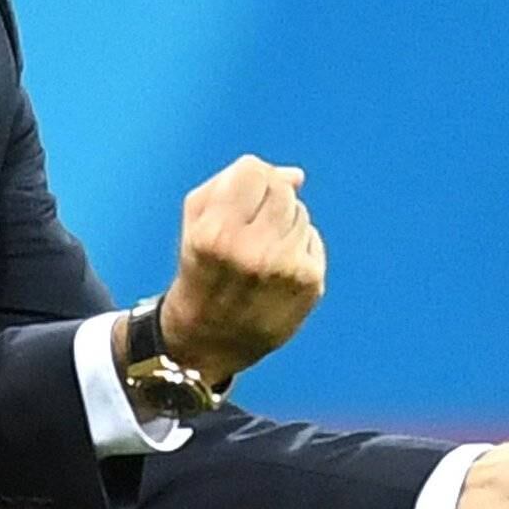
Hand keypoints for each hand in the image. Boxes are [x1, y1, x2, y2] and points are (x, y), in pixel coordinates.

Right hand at [155, 155, 324, 382]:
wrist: (208, 339)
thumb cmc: (200, 270)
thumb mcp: (195, 222)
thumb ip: (234, 184)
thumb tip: (297, 176)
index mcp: (216, 233)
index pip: (253, 169)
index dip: (247, 179)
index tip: (238, 197)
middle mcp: (253, 251)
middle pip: (282, 189)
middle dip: (268, 198)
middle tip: (250, 225)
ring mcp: (286, 269)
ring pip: (301, 213)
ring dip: (284, 223)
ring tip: (260, 252)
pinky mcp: (311, 284)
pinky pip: (313, 239)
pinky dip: (298, 247)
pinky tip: (277, 269)